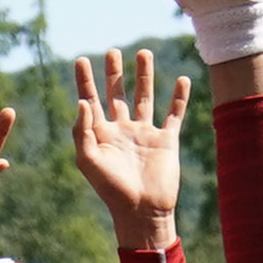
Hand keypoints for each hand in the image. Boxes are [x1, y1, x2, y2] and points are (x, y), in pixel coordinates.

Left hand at [68, 50, 185, 239]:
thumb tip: (83, 101)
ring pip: (145, 97)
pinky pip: (174, 114)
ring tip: (143, 52)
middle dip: (114, 73)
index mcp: (102, 134)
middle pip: (118, 94)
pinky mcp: (166, 140)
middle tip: (113, 51)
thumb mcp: (89, 161)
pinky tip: (182, 79)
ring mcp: (145, 134)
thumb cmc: (111, 190)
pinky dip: (179, 97)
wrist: (142, 210)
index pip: (91, 101)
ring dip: (144, 76)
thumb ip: (83, 131)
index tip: (81, 59)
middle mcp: (122, 130)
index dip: (85, 81)